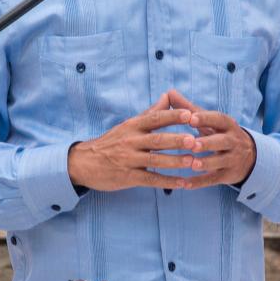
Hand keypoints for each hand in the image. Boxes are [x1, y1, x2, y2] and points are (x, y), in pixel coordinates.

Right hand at [66, 100, 218, 191]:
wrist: (83, 163)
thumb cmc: (111, 142)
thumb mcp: (128, 125)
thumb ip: (150, 113)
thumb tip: (168, 96)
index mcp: (132, 126)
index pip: (155, 118)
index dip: (173, 116)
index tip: (190, 114)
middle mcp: (131, 141)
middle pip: (157, 139)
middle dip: (177, 140)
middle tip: (196, 140)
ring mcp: (129, 159)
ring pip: (155, 160)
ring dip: (176, 162)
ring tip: (193, 162)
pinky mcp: (128, 177)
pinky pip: (151, 179)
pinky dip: (167, 182)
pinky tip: (182, 184)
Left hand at [151, 88, 255, 188]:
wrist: (249, 157)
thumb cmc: (220, 134)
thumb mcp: (209, 122)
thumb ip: (189, 109)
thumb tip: (169, 91)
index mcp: (227, 125)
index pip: (218, 119)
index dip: (206, 119)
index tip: (191, 118)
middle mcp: (233, 141)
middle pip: (222, 141)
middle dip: (208, 142)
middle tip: (192, 144)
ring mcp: (232, 159)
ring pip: (220, 161)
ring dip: (206, 163)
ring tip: (192, 164)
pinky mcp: (228, 175)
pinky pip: (214, 179)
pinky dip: (199, 182)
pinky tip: (185, 184)